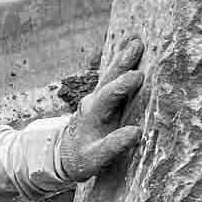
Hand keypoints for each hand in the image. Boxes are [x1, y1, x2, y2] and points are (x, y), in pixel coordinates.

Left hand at [59, 37, 145, 182]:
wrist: (62, 156)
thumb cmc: (81, 159)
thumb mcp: (95, 159)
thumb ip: (113, 146)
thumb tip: (136, 131)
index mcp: (92, 113)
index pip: (109, 95)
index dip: (123, 85)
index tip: (139, 76)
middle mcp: (93, 100)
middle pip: (109, 77)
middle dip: (123, 61)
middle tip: (138, 44)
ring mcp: (96, 97)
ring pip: (110, 74)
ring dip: (123, 58)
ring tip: (137, 42)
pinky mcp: (101, 98)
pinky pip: (112, 78)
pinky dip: (122, 65)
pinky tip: (130, 55)